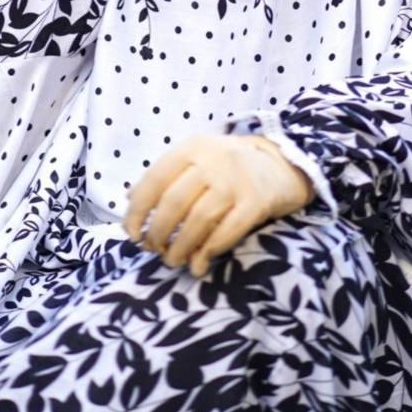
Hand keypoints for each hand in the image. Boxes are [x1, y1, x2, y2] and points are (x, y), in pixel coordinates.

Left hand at [123, 132, 314, 277]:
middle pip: (175, 202)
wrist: (281, 163)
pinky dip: (209, 251)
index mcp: (192, 148)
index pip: (155, 179)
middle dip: (158, 233)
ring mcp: (236, 181)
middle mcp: (213, 160)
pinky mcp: (257, 202)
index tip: (131, 234)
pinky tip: (199, 263)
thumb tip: (130, 199)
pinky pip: (228, 231)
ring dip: (180, 247)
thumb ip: (165, 176)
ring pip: (199, 220)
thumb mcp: (196, 159)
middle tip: (154, 250)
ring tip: (173, 261)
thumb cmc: (227, 167)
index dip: (138, 211)